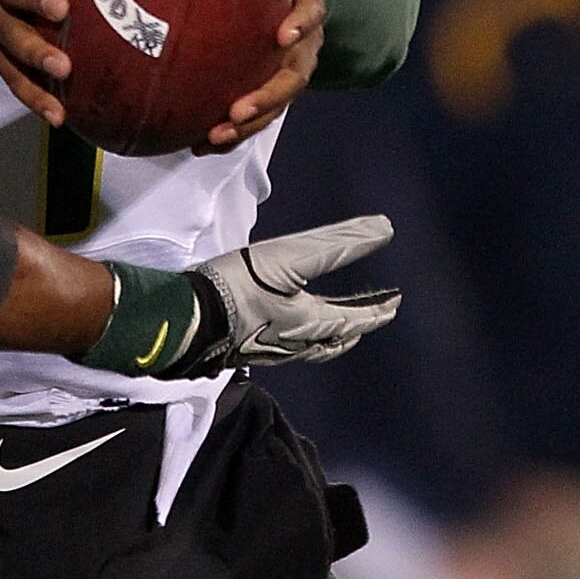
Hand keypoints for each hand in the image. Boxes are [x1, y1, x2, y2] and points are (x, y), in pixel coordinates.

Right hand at [176, 214, 399, 372]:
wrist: (184, 321)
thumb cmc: (237, 288)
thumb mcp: (290, 257)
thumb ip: (339, 244)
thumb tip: (385, 227)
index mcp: (311, 324)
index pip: (356, 318)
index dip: (377, 309)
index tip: (395, 302)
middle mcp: (295, 344)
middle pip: (336, 338)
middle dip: (357, 324)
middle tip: (374, 314)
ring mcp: (269, 350)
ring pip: (313, 347)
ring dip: (333, 336)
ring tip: (339, 328)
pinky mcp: (244, 348)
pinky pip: (287, 347)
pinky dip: (304, 338)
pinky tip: (287, 329)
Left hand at [195, 0, 320, 151]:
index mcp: (305, 1)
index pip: (312, 11)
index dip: (301, 23)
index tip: (283, 35)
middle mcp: (304, 43)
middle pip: (294, 76)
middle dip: (269, 96)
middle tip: (240, 107)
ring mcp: (289, 70)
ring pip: (274, 105)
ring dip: (247, 123)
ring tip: (214, 135)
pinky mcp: (269, 88)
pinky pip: (252, 114)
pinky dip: (228, 130)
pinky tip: (193, 142)